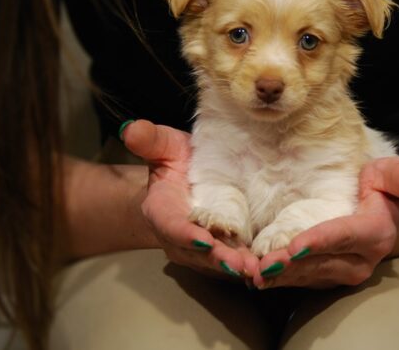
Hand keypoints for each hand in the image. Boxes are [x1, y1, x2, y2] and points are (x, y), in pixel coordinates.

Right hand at [122, 119, 258, 280]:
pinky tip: (266, 267)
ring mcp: (198, 249)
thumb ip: (150, 140)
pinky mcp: (219, 252)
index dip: (186, 235)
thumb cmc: (174, 162)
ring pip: (216, 262)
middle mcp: (177, 237)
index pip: (171, 226)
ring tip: (257, 269)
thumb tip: (132, 129)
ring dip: (236, 266)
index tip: (205, 240)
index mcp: (161, 211)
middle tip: (241, 264)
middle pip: (197, 252)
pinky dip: (248, 265)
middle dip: (219, 259)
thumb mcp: (164, 146)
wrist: (182, 183)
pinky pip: (232, 262)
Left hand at [252, 157, 398, 288]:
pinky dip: (280, 279)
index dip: (320, 242)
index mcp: (375, 232)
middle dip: (292, 265)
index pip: (344, 236)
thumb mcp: (391, 173)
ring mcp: (343, 272)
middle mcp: (361, 260)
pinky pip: (301, 280)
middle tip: (262, 265)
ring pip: (309, 276)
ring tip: (253, 273)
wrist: (381, 213)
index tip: (294, 246)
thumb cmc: (381, 187)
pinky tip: (256, 276)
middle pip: (322, 263)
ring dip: (282, 276)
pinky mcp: (326, 276)